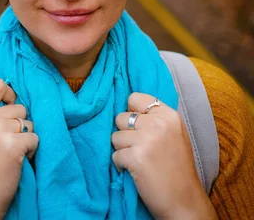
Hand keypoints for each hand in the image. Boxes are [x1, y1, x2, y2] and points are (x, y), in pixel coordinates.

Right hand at [0, 78, 38, 219]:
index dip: (8, 93)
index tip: (8, 106)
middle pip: (19, 106)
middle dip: (18, 124)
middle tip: (4, 144)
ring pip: (29, 122)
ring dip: (25, 137)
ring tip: (9, 153)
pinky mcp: (14, 145)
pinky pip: (34, 137)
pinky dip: (31, 150)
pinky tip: (17, 162)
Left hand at [112, 93, 216, 219]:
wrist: (185, 202)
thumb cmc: (178, 169)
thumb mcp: (175, 134)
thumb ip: (156, 119)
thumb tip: (129, 109)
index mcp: (169, 115)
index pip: (135, 98)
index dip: (132, 112)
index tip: (138, 127)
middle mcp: (158, 123)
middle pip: (121, 117)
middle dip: (125, 133)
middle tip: (139, 148)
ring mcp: (146, 139)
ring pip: (115, 136)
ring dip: (122, 150)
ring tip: (138, 161)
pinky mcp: (135, 157)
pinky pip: (115, 155)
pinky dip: (121, 165)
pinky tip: (135, 172)